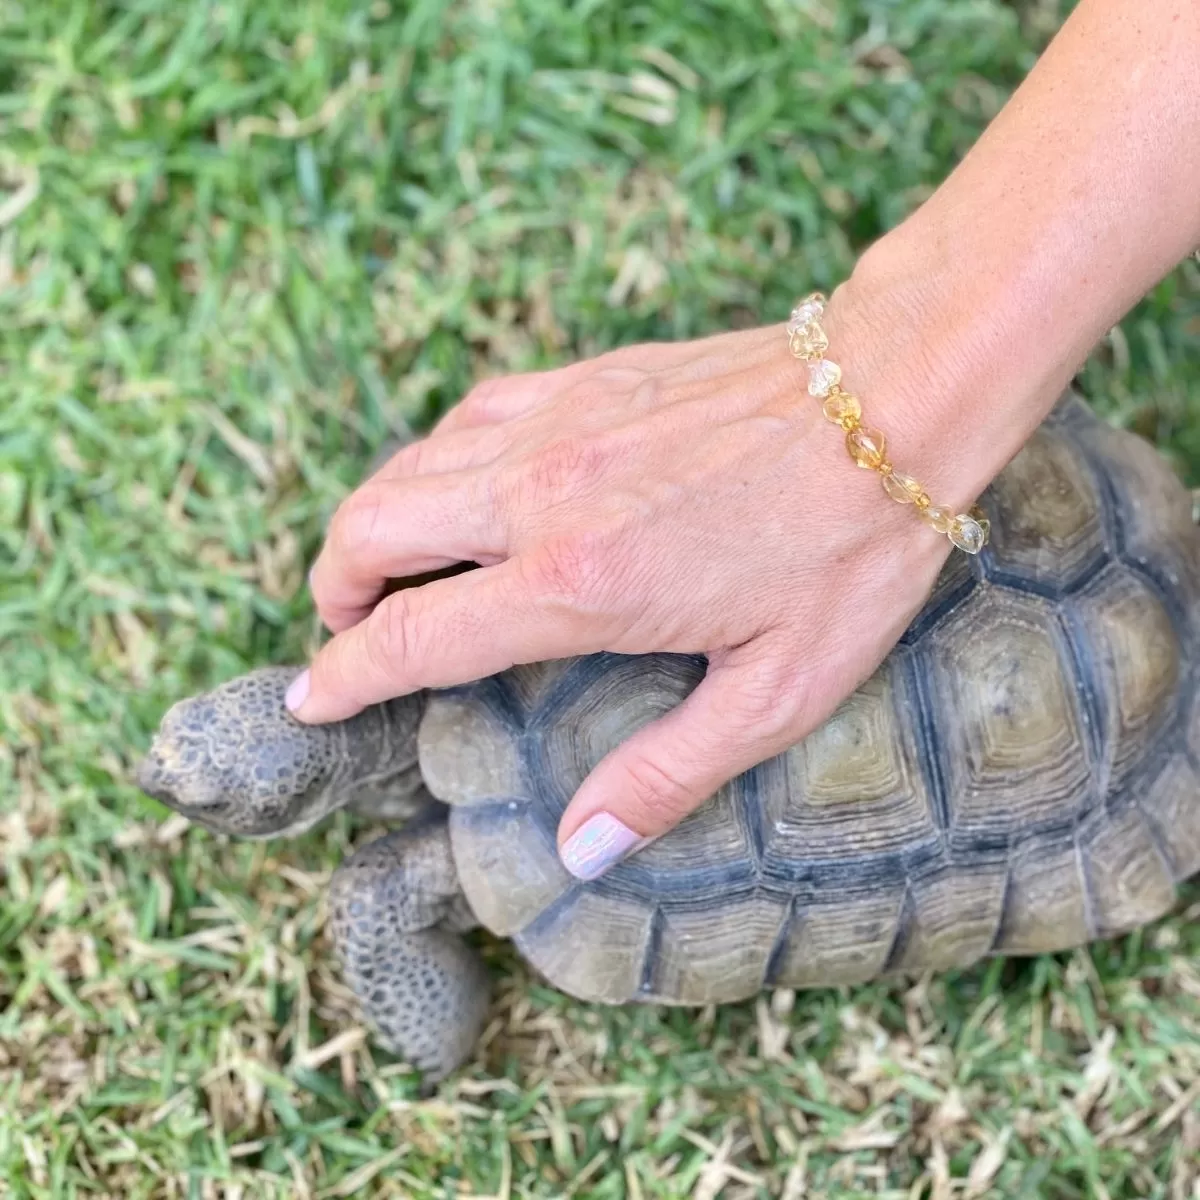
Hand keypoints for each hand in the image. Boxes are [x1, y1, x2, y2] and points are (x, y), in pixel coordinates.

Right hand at [286, 264, 1002, 879]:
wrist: (893, 394)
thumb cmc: (846, 547)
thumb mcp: (776, 690)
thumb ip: (666, 772)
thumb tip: (580, 849)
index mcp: (576, 584)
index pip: (412, 636)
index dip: (345, 675)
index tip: (311, 698)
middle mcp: (541, 497)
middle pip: (373, 528)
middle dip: (334, 586)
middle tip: (346, 632)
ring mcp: (558, 425)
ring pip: (410, 465)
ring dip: (374, 520)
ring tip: (387, 568)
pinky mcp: (587, 382)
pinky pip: (471, 415)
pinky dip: (437, 459)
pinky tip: (466, 486)